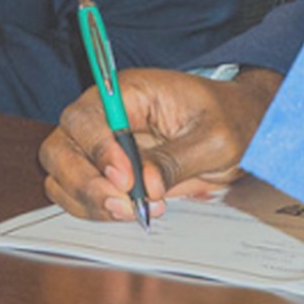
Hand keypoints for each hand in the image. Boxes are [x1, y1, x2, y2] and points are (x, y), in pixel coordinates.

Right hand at [39, 66, 280, 220]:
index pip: (87, 115)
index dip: (98, 148)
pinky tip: (131, 210)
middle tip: (123, 204)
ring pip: (61, 175)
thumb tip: (146, 185)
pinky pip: (78, 194)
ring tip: (134, 210)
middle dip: (84, 182)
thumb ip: (178, 160)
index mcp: (128, 92)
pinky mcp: (105, 172)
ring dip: (88, 201)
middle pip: (61, 147)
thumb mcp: (217, 138)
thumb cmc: (230, 119)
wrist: (242, 126)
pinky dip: (94, 210)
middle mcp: (104, 116)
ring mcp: (100, 145)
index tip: (124, 178)